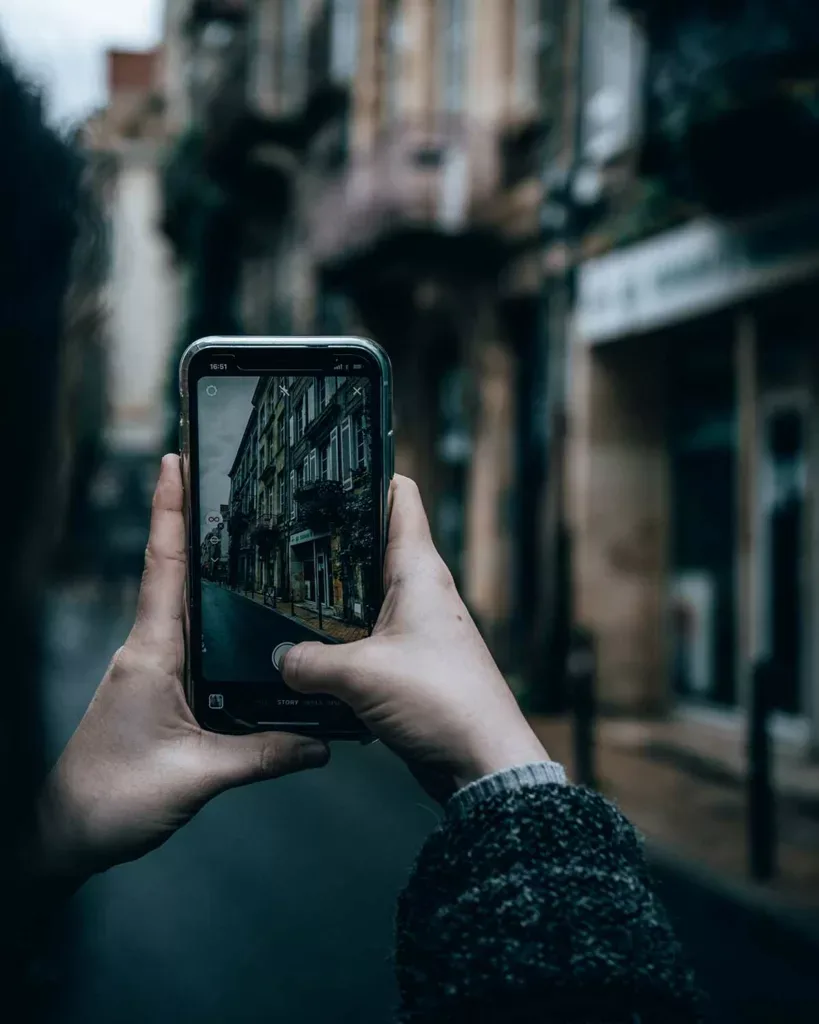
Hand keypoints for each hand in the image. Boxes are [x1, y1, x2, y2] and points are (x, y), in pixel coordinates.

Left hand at [34, 455, 328, 883]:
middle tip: (217, 478)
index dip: (169, 512)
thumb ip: (263, 755)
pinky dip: (207, 614)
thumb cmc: (113, 798)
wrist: (65, 831)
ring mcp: (149, 668)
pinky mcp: (155, 688)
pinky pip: (187, 639)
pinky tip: (238, 618)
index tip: (175, 462)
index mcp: (151, 654)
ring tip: (238, 532)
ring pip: (180, 604)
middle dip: (189, 521)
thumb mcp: (197, 776)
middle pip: (172, 571)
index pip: (163, 568)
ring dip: (200, 564)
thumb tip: (321, 743)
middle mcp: (148, 650)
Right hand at [283, 476, 547, 798]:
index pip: (400, 499)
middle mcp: (421, 593)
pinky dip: (340, 644)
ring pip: (365, 599)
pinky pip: (367, 641)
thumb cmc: (442, 702)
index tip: (329, 468)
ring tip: (282, 596)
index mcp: (419, 572)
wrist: (482, 763)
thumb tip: (279, 659)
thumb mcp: (360, 675)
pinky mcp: (411, 665)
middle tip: (283, 536)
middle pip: (372, 548)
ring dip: (331, 602)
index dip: (367, 476)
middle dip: (332, 543)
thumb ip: (308, 663)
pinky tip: (307, 655)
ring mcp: (417, 629)